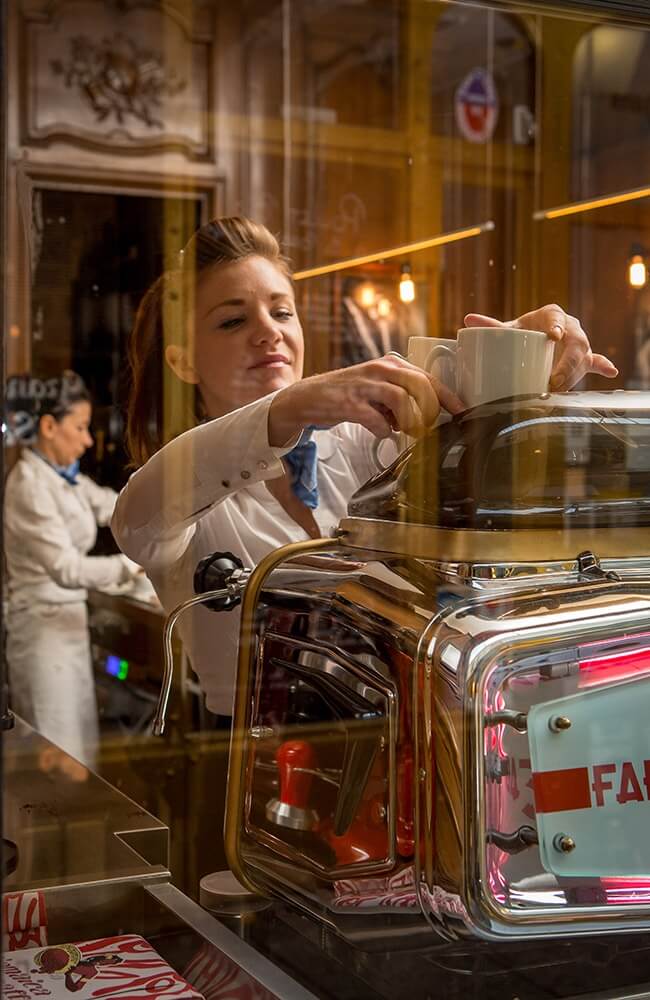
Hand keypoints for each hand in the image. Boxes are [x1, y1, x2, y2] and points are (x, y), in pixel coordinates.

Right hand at [269, 355, 463, 446]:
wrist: (308, 397)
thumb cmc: (349, 395)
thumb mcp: (380, 388)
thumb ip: (403, 396)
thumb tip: (430, 415)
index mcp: (391, 365)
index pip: (428, 378)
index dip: (448, 396)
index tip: (461, 411)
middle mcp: (380, 370)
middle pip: (420, 385)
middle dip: (430, 411)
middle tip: (428, 428)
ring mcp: (364, 385)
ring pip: (401, 400)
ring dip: (409, 421)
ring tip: (407, 432)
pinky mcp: (349, 402)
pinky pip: (375, 419)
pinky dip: (383, 430)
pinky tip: (381, 433)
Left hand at [464, 304, 617, 390]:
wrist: (541, 335)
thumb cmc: (525, 330)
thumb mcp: (511, 328)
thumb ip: (491, 326)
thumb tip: (467, 321)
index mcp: (551, 315)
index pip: (556, 318)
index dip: (557, 326)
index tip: (554, 335)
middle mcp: (570, 327)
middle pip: (575, 342)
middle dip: (566, 363)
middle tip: (553, 379)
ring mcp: (580, 343)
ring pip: (583, 357)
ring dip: (574, 374)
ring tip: (560, 388)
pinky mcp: (584, 358)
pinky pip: (596, 361)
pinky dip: (603, 365)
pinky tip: (611, 371)